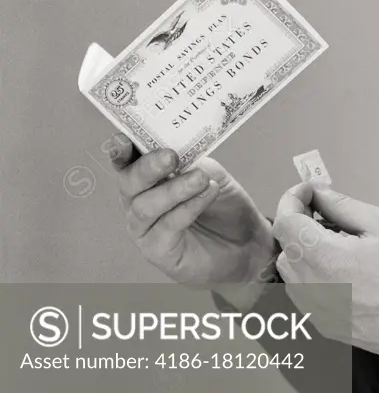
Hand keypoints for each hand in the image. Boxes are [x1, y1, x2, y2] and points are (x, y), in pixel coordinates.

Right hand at [110, 134, 273, 288]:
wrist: (244, 242)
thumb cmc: (222, 205)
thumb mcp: (210, 172)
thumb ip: (191, 160)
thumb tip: (179, 147)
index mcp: (147, 179)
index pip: (126, 162)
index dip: (120, 150)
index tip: (125, 140)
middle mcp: (138, 203)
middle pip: (128, 183)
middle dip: (147, 168)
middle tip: (171, 157)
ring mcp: (145, 229)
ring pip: (145, 207)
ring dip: (174, 189)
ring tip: (201, 179)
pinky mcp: (158, 251)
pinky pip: (167, 227)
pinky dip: (188, 208)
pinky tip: (207, 195)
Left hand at [272, 184, 378, 358]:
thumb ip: (342, 205)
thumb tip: (318, 193)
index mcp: (325, 259)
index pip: (285, 222)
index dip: (292, 200)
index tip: (309, 192)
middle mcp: (312, 289)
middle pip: (285, 247)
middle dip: (298, 225)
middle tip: (325, 213)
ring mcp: (315, 312)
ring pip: (291, 272)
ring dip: (304, 252)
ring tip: (336, 243)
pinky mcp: (323, 326)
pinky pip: (303, 293)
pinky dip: (312, 275)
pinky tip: (340, 269)